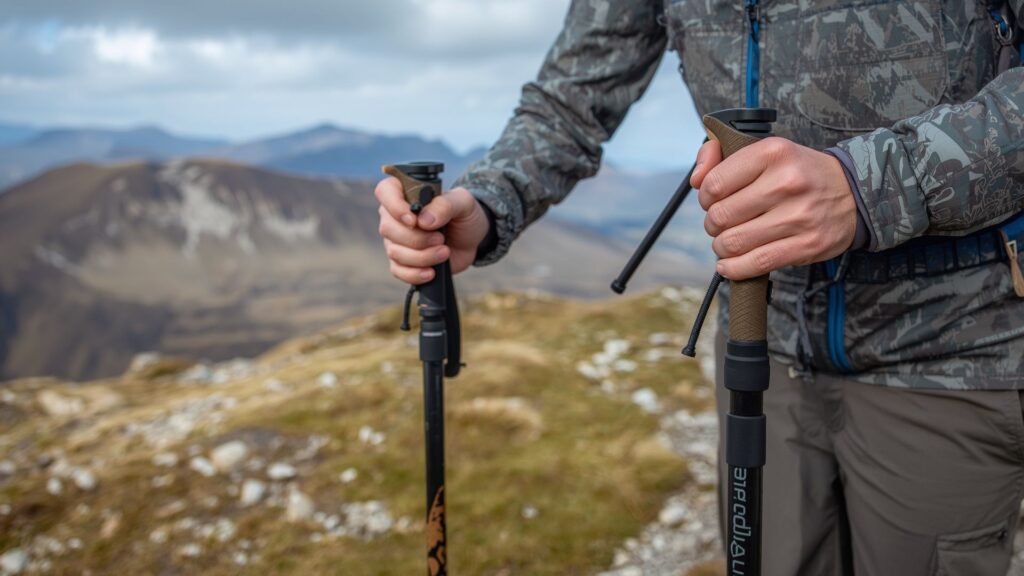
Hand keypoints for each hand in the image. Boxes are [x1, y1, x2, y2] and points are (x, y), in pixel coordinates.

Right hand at [375, 178, 489, 283]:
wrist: (472, 240)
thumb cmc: (464, 215)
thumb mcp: (463, 203)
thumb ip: (445, 205)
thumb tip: (424, 220)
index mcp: (406, 194)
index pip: (385, 191)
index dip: (395, 206)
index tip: (414, 219)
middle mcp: (396, 217)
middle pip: (388, 228)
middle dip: (417, 238)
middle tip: (440, 238)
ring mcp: (397, 241)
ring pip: (395, 252)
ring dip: (422, 256)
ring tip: (444, 252)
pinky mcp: (403, 262)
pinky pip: (398, 271)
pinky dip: (415, 274)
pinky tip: (432, 272)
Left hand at [690, 137, 856, 280]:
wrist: (854, 193)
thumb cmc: (800, 173)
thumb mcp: (766, 152)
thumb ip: (721, 157)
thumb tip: (695, 179)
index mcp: (773, 153)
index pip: (714, 184)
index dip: (705, 198)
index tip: (713, 201)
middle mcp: (786, 183)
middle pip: (720, 216)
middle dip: (713, 224)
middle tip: (721, 224)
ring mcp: (798, 216)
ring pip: (733, 242)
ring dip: (722, 247)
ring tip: (728, 242)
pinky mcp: (805, 245)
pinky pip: (755, 263)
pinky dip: (733, 269)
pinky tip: (729, 264)